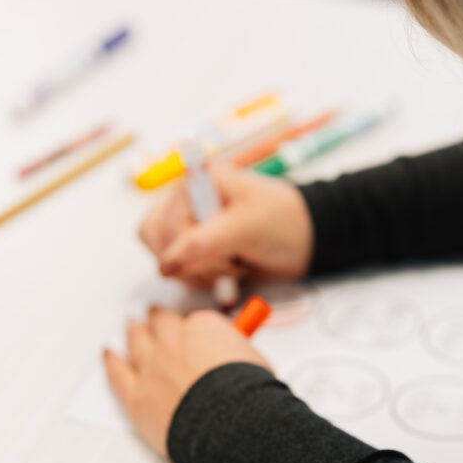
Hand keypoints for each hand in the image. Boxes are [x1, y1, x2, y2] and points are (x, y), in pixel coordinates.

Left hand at [103, 306, 272, 456]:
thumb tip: (234, 355)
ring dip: (133, 331)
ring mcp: (151, 366)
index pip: (193, 321)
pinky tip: (108, 355)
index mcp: (204, 328)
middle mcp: (174, 341)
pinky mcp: (136, 394)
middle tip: (155, 316)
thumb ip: (238, 352)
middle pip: (160, 323)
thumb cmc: (250, 397)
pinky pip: (116, 372)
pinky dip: (110, 361)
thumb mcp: (256, 362)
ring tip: (131, 326)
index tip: (191, 332)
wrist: (233, 425)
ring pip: (135, 340)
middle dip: (157, 318)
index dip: (191, 328)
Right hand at [139, 162, 314, 287]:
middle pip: (157, 243)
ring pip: (164, 259)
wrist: (305, 240)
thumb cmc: (283, 221)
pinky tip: (225, 273)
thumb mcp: (247, 226)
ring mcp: (188, 225)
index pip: (163, 225)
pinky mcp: (194, 247)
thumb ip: (206, 242)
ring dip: (196, 273)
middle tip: (228, 261)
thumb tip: (168, 263)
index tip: (214, 259)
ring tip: (230, 266)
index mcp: (197, 183)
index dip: (182, 250)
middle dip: (193, 263)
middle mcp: (187, 201)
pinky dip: (199, 279)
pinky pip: (178, 270)